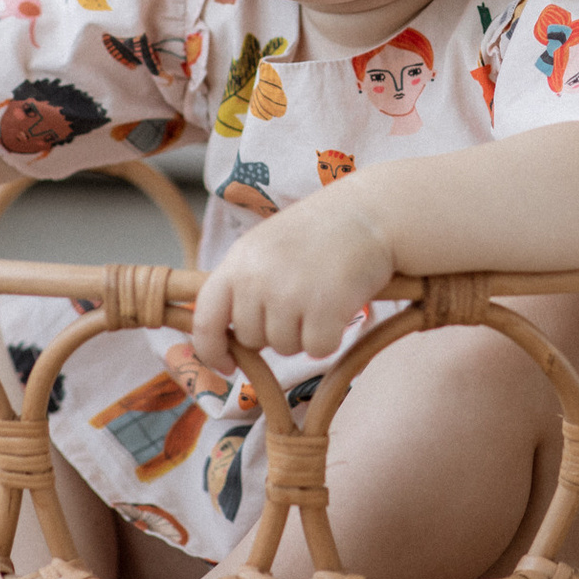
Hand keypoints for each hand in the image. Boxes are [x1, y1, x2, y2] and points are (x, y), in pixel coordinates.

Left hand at [191, 193, 394, 372]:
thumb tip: (227, 339)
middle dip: (274, 331)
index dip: (211, 350)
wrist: (371, 213)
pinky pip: (317, 350)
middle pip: (251, 339)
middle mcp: (257, 278)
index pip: (206, 319)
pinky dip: (330, 338)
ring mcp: (290, 294)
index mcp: (238, 260)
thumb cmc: (320, 232)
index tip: (227, 365)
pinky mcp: (324, 309)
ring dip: (304, 334)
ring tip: (321, 296)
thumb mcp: (266, 247)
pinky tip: (339, 308)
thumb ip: (243, 285)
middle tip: (301, 299)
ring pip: (284, 348)